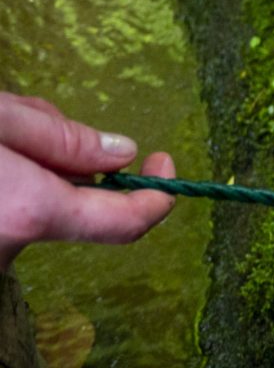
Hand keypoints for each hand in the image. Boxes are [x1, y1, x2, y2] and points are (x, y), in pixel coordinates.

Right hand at [0, 92, 175, 272]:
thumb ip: (63, 139)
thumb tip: (122, 154)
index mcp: (29, 211)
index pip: (125, 222)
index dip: (156, 195)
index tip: (164, 162)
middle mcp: (11, 247)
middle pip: (73, 201)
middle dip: (65, 158)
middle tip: (24, 120)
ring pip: (39, 203)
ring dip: (31, 165)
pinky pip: (11, 213)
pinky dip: (10, 182)